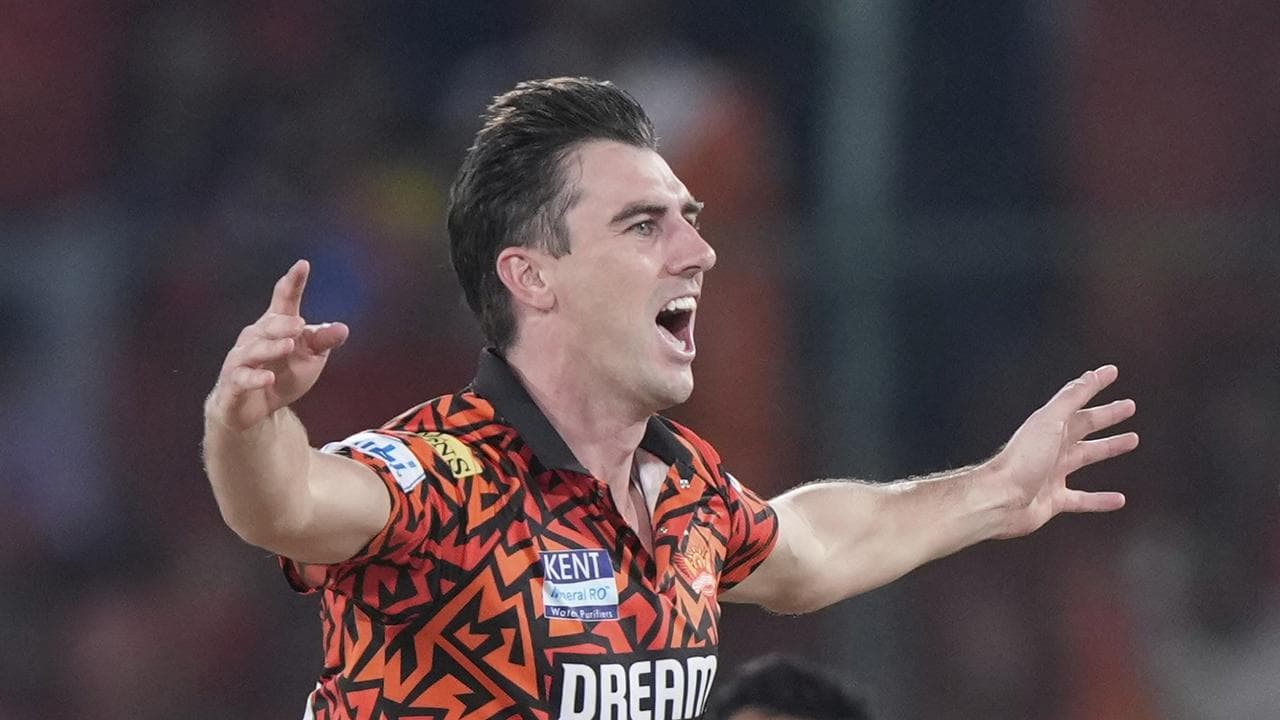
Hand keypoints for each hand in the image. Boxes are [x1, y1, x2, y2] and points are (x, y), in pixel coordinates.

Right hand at [206, 260, 349, 430]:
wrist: (256, 409)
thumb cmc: (283, 375)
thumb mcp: (310, 359)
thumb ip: (323, 342)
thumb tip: (343, 329)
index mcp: (276, 325)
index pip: (284, 299)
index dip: (293, 282)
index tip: (303, 265)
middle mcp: (255, 337)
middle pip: (269, 324)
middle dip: (282, 323)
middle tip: (300, 325)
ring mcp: (241, 359)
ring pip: (254, 349)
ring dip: (271, 347)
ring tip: (289, 346)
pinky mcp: (233, 383)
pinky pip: (242, 378)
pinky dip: (254, 378)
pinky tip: (268, 378)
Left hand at [988, 365, 1137, 538]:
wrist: (1000, 498)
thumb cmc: (1022, 459)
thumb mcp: (1050, 422)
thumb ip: (1070, 399)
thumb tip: (1092, 374)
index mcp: (1050, 426)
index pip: (1077, 400)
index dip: (1094, 385)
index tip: (1112, 372)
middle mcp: (1051, 446)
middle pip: (1085, 426)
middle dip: (1107, 416)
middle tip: (1129, 407)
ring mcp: (1052, 473)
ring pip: (1086, 456)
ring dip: (1108, 448)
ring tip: (1131, 440)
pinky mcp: (1053, 499)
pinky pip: (1082, 499)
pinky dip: (1100, 500)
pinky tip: (1118, 500)